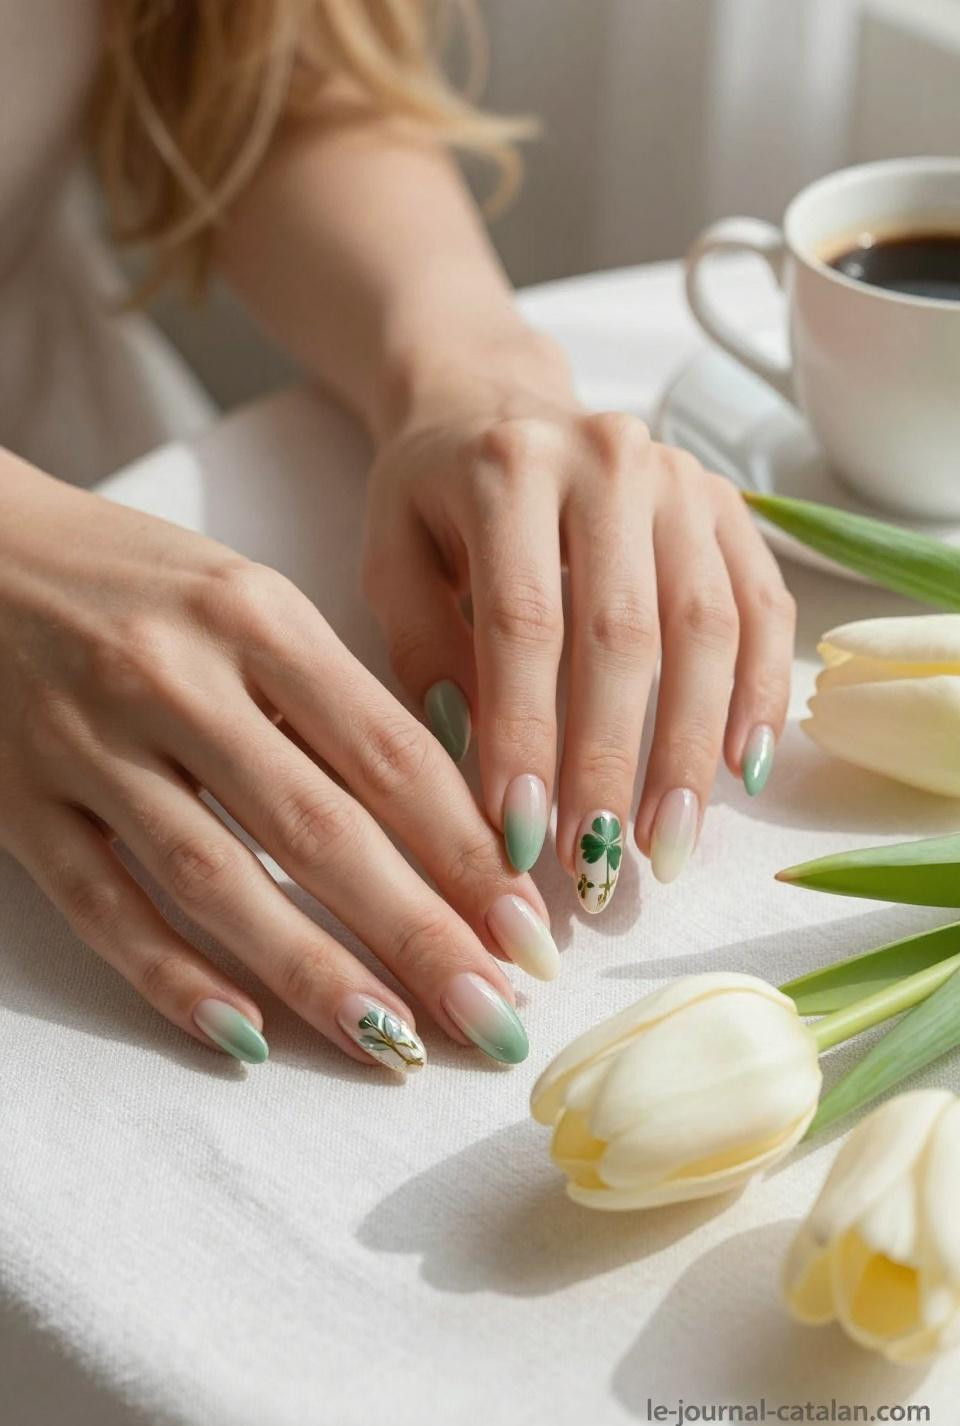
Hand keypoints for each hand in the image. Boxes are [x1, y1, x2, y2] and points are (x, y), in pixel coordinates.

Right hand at [0, 454, 558, 1069]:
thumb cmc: (140, 579)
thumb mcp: (250, 600)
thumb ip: (336, 698)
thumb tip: (446, 821)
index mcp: (256, 616)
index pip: (388, 754)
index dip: (468, 853)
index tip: (527, 931)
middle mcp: (176, 678)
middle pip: (319, 830)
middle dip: (419, 935)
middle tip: (494, 1017)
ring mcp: (90, 746)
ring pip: (216, 882)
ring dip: (314, 975)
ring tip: (395, 1047)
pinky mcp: (22, 804)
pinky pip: (106, 908)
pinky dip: (175, 978)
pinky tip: (246, 1037)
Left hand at [363, 335, 794, 908]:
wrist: (495, 402)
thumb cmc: (432, 497)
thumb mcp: (390, 558)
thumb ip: (421, 649)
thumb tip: (473, 757)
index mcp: (507, 467)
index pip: (523, 622)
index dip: (526, 736)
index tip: (519, 836)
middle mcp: (609, 459)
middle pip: (624, 634)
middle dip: (612, 764)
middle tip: (599, 865)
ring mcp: (682, 478)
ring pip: (706, 628)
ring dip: (690, 749)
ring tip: (669, 844)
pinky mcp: (729, 505)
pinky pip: (762, 607)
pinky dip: (759, 694)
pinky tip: (739, 772)